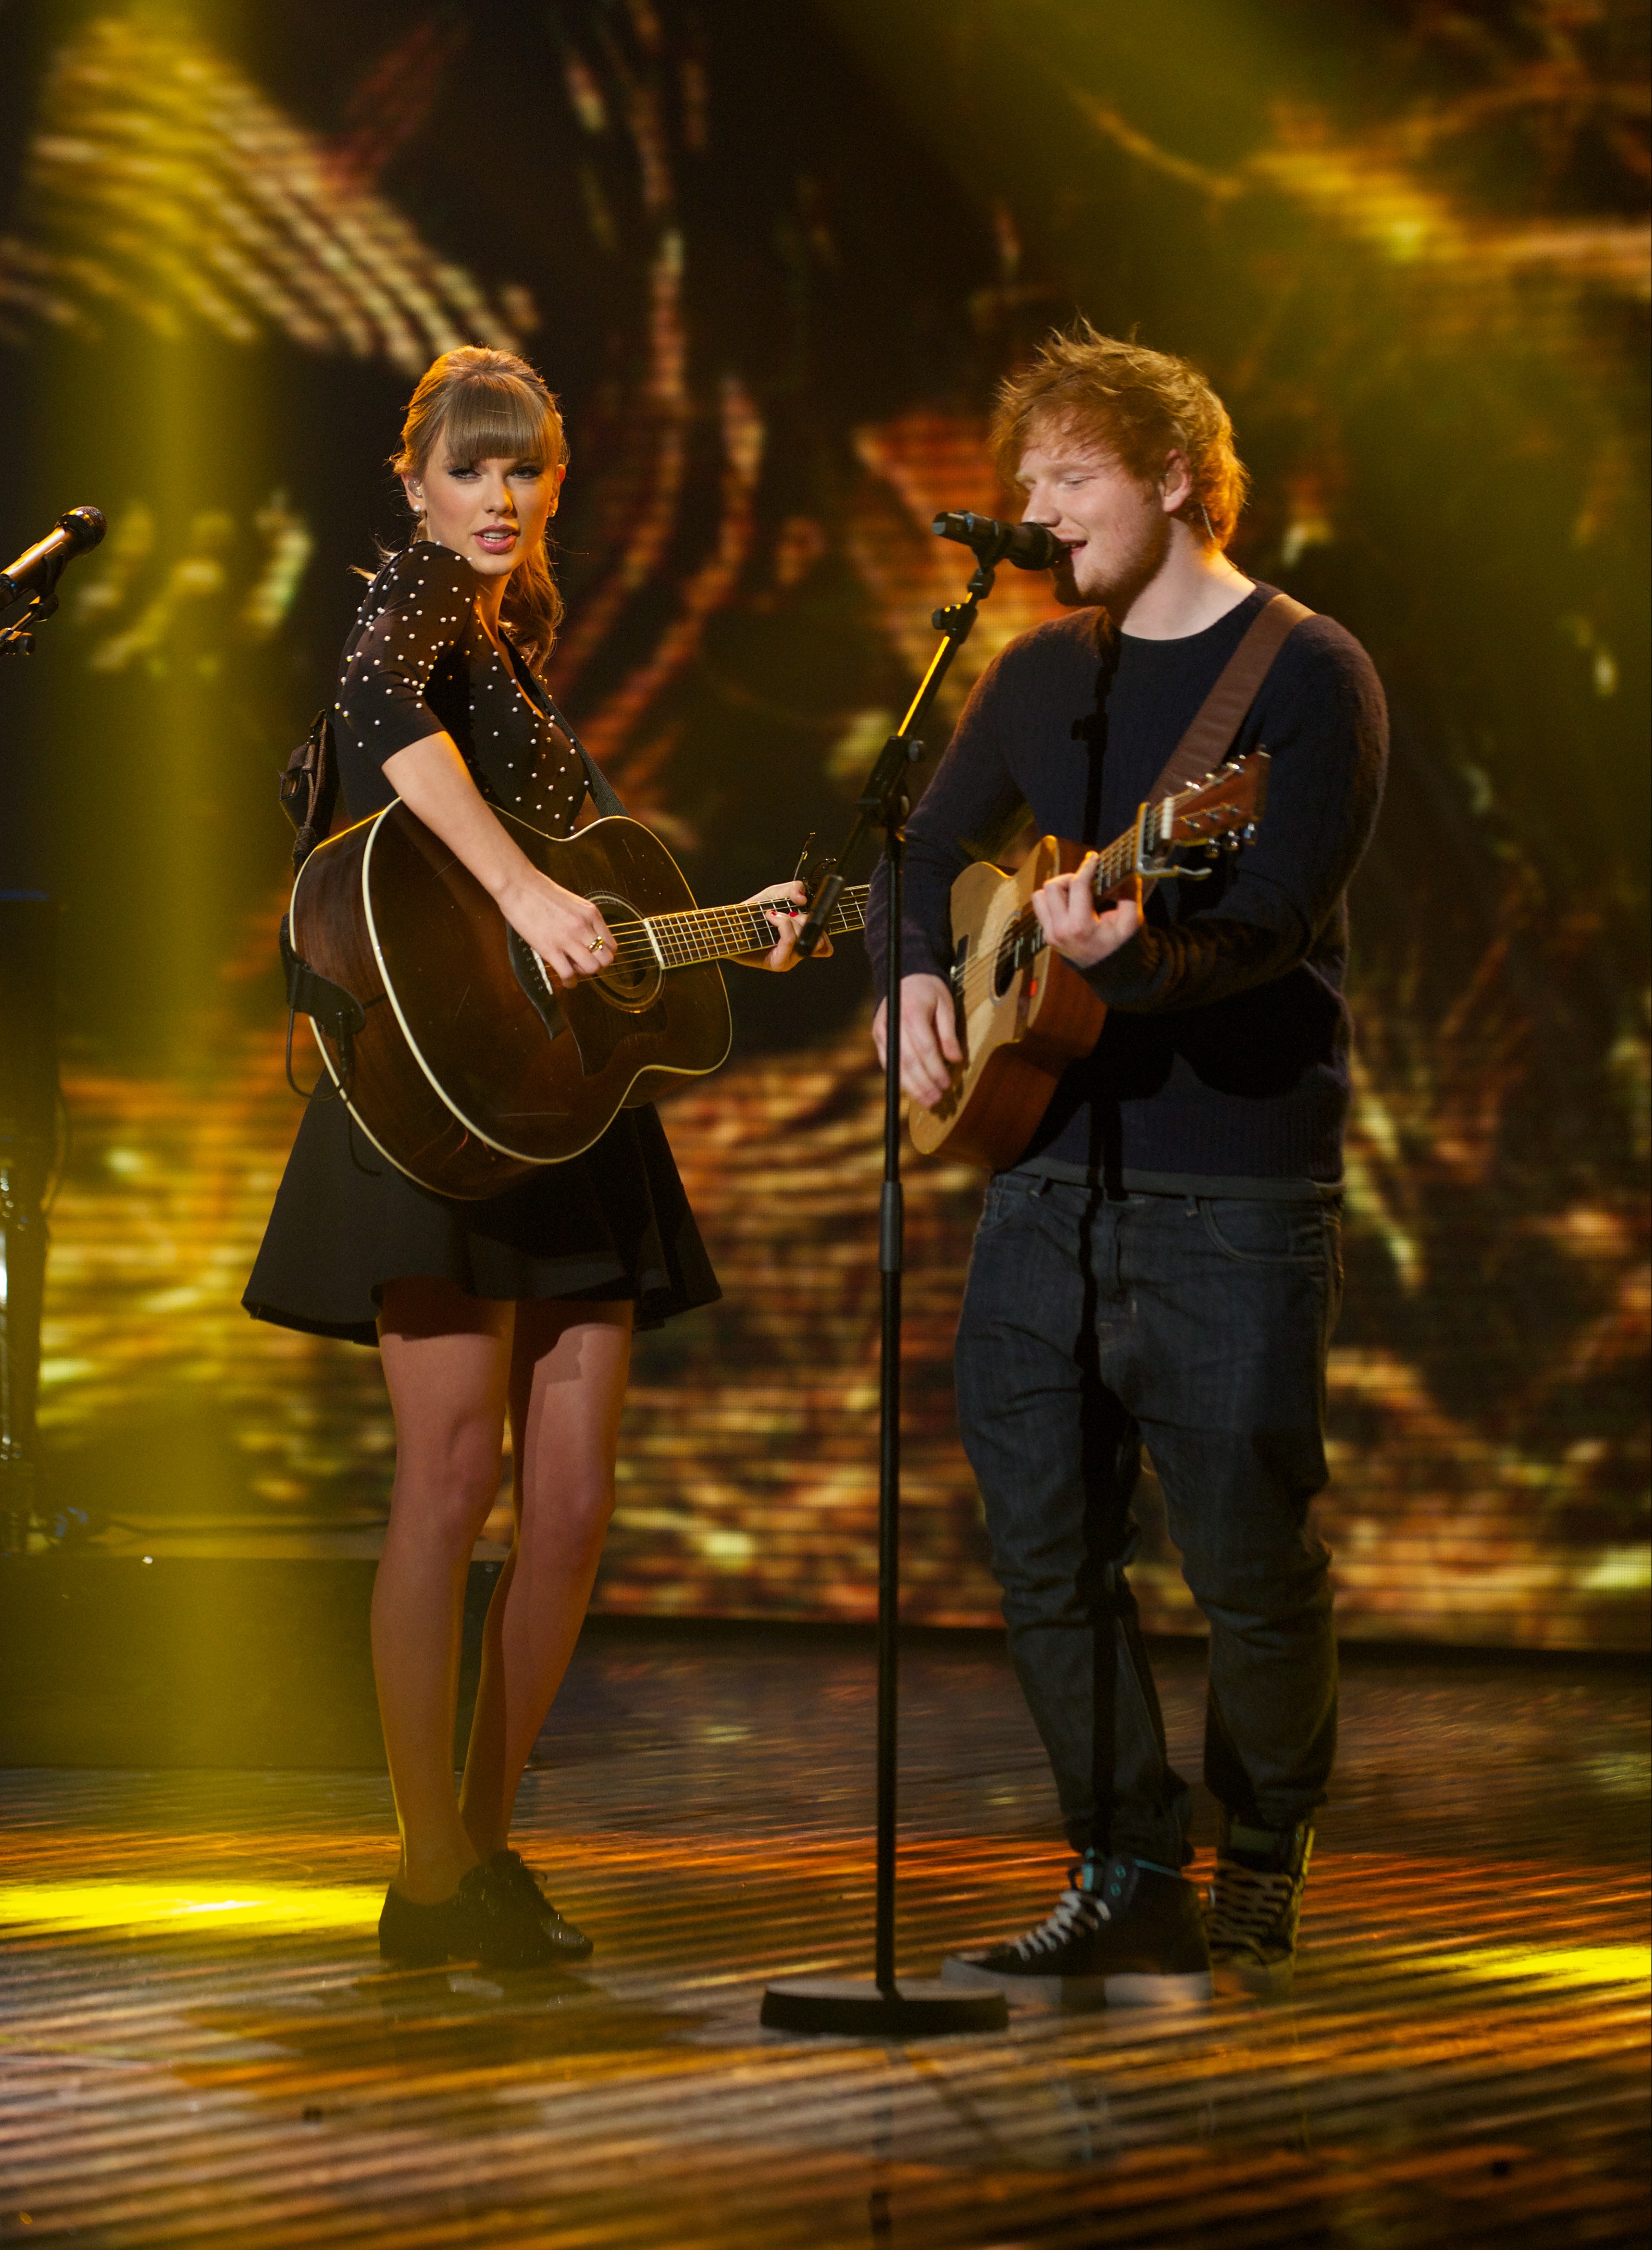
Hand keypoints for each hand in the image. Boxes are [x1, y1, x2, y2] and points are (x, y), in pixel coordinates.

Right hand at [499, 869, 614, 984]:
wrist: (518, 886)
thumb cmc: (540, 892)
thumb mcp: (573, 902)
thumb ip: (583, 920)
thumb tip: (586, 938)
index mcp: (591, 914)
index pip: (611, 944)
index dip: (603, 953)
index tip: (595, 955)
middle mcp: (583, 927)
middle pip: (605, 959)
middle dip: (597, 965)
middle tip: (584, 963)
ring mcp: (567, 938)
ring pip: (591, 969)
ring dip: (583, 973)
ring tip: (574, 969)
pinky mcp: (550, 948)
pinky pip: (568, 974)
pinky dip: (569, 982)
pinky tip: (567, 981)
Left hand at [734, 881, 831, 971]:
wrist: (729, 925)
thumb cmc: (752, 913)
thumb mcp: (775, 894)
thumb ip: (793, 889)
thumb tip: (803, 898)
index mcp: (801, 940)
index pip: (826, 946)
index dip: (824, 932)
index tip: (812, 914)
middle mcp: (797, 953)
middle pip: (819, 938)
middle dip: (805, 919)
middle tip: (787, 912)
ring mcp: (789, 960)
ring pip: (804, 937)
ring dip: (790, 920)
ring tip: (773, 915)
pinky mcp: (778, 963)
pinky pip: (791, 941)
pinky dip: (783, 924)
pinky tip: (771, 917)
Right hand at [871, 972, 960, 1108]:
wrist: (905, 977)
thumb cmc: (929, 991)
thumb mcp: (946, 1004)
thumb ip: (949, 1032)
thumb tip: (955, 1060)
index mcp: (912, 1013)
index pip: (925, 1049)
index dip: (936, 1070)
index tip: (946, 1084)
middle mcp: (894, 1023)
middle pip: (909, 1061)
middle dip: (924, 1084)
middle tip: (937, 1099)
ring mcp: (883, 1032)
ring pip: (896, 1066)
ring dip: (911, 1087)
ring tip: (926, 1101)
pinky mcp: (878, 1037)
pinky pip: (888, 1063)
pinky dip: (900, 1078)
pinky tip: (912, 1090)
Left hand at [1031, 854, 1142, 967]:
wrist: (1106, 970)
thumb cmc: (1119, 944)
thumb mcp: (1131, 920)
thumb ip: (1129, 893)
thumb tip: (1126, 869)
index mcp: (1081, 926)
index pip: (1077, 886)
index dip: (1086, 867)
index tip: (1093, 858)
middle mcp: (1060, 930)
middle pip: (1051, 887)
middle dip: (1068, 878)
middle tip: (1083, 882)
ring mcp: (1050, 933)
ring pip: (1039, 896)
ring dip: (1055, 889)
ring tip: (1073, 893)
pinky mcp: (1046, 935)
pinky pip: (1040, 908)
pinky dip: (1052, 900)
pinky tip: (1068, 903)